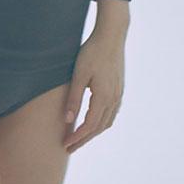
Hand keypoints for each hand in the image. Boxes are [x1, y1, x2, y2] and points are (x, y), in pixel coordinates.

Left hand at [63, 26, 125, 153]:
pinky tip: (93, 121)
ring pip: (107, 121)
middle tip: (69, 147)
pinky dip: (101, 122)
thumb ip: (73, 99)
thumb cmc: (92, 52)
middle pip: (99, 128)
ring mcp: (118, 94)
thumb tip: (67, 120)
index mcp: (103, 97)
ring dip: (93, 132)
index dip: (77, 137)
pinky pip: (112, 113)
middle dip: (84, 139)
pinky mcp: (119, 88)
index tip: (65, 144)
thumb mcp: (78, 75)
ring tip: (79, 137)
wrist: (111, 35)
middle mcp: (114, 99)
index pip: (89, 126)